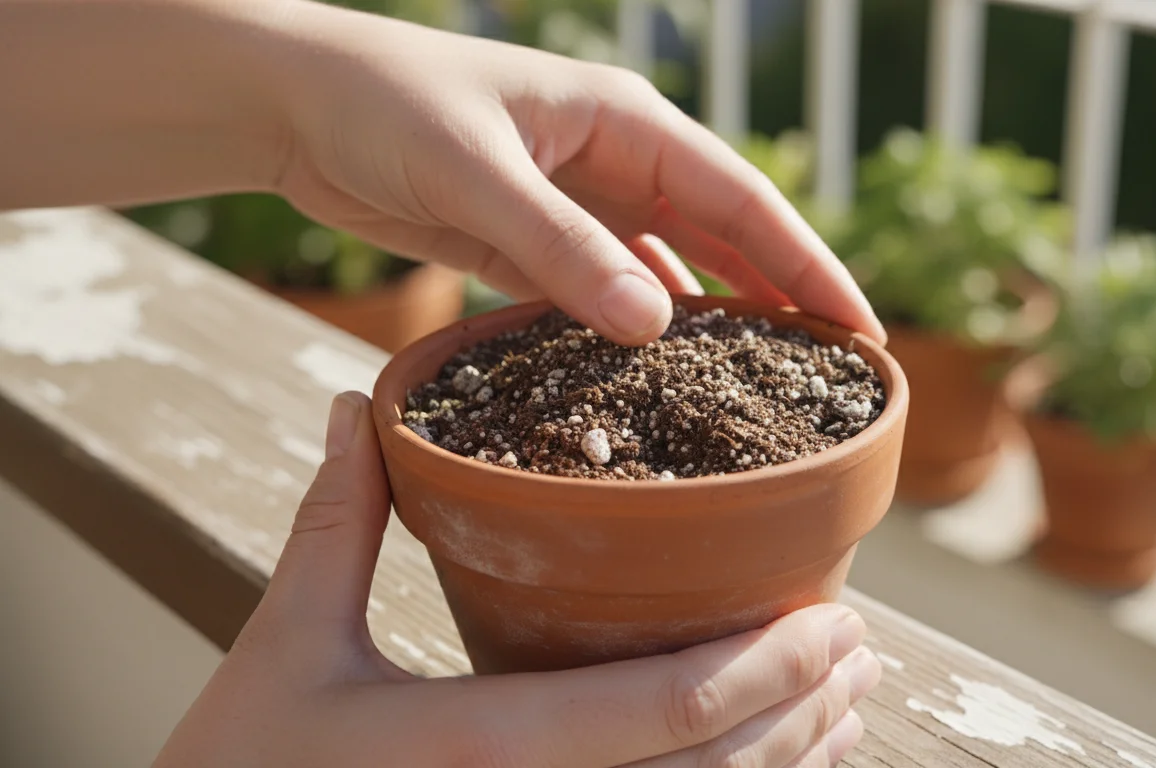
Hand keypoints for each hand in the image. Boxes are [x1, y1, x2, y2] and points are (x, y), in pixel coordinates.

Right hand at [153, 392, 881, 767]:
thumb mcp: (285, 643)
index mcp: (485, 747)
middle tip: (862, 649)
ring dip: (790, 764)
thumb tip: (359, 409)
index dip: (768, 665)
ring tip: (845, 707)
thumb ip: (337, 521)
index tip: (832, 616)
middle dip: (805, 711)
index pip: (668, 709)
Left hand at [266, 1, 883, 345]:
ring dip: (714, 318)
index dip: (807, 263)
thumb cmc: (384, 104)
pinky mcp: (530, 239)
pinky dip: (634, 326)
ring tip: (764, 383)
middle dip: (780, 297)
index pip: (742, 198)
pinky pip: (602, 289)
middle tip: (834, 372)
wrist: (294, 103)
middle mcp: (614, 160)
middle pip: (722, 237)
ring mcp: (574, 201)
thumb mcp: (477, 174)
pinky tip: (656, 370)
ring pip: (668, 267)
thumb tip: (655, 326)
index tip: (859, 327)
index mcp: (625, 122)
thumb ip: (562, 248)